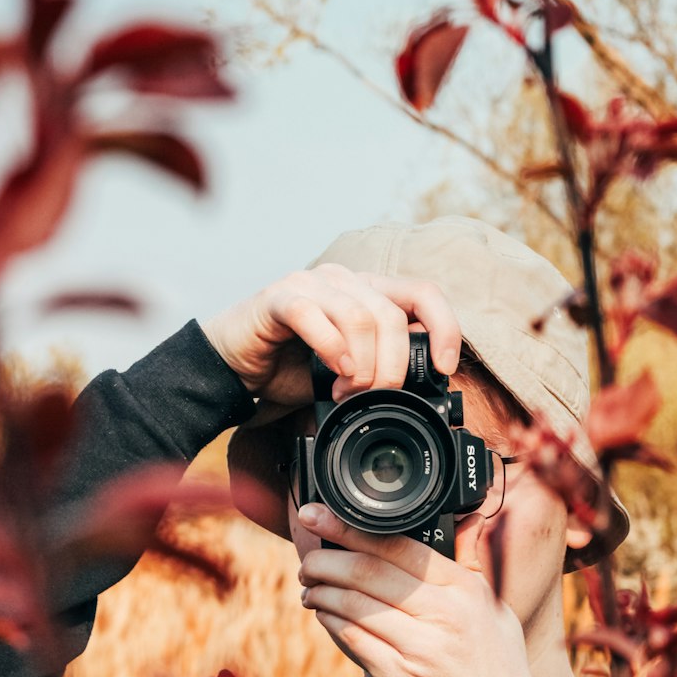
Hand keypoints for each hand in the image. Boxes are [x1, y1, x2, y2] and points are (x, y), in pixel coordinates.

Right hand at [200, 264, 460, 410]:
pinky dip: (331, 348)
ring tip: (347, 392)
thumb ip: (382, 367)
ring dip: (362, 366)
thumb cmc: (288, 368)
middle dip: (392, 367)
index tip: (445, 369)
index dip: (444, 328)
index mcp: (367, 292)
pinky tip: (333, 372)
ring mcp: (310, 284)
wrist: (231, 369)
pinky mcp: (278, 297)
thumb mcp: (348, 373)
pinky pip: (313, 315)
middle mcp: (343, 280)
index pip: (423, 294)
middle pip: (392, 316)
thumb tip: (425, 387)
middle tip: (376, 397)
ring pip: (359, 316)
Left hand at [295, 503, 539, 676]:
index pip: (399, 546)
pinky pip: (354, 640)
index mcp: (464, 589)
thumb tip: (471, 518)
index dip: (351, 528)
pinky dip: (332, 624)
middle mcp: (444, 614)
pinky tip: (325, 617)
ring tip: (311, 590)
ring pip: (354, 605)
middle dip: (326, 561)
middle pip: (368, 571)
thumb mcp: (495, 610)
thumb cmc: (496, 667)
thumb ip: (472, 564)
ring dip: (322, 593)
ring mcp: (421, 647)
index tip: (322, 517)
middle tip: (309, 561)